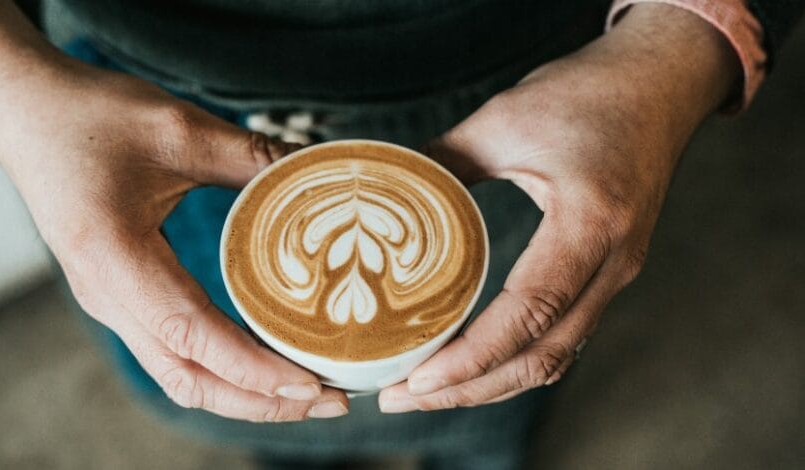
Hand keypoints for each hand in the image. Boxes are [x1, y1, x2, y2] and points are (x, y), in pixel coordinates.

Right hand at [1, 69, 348, 420]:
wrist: (24, 114)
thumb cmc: (91, 116)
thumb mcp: (178, 127)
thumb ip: (250, 156)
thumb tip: (318, 171)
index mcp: (114, 258)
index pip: (192, 335)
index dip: (253, 369)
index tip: (311, 385)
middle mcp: (107, 296)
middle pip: (188, 378)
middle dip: (261, 401)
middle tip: (330, 401)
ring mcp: (110, 302)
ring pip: (180, 375)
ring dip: (243, 394)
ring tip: (305, 393)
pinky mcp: (119, 297)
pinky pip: (172, 353)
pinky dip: (222, 370)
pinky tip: (263, 362)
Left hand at [379, 4, 738, 411]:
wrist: (660, 82)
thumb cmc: (590, 93)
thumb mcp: (505, 119)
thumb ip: (442, 161)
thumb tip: (383, 193)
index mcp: (592, 223)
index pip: (531, 312)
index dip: (472, 357)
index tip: (417, 379)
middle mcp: (614, 261)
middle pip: (543, 355)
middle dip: (469, 389)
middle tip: (401, 398)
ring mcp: (617, 273)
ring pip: (555, 355)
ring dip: (490, 383)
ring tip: (427, 391)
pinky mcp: (608, 272)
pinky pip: (564, 335)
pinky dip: (515, 360)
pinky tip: (474, 362)